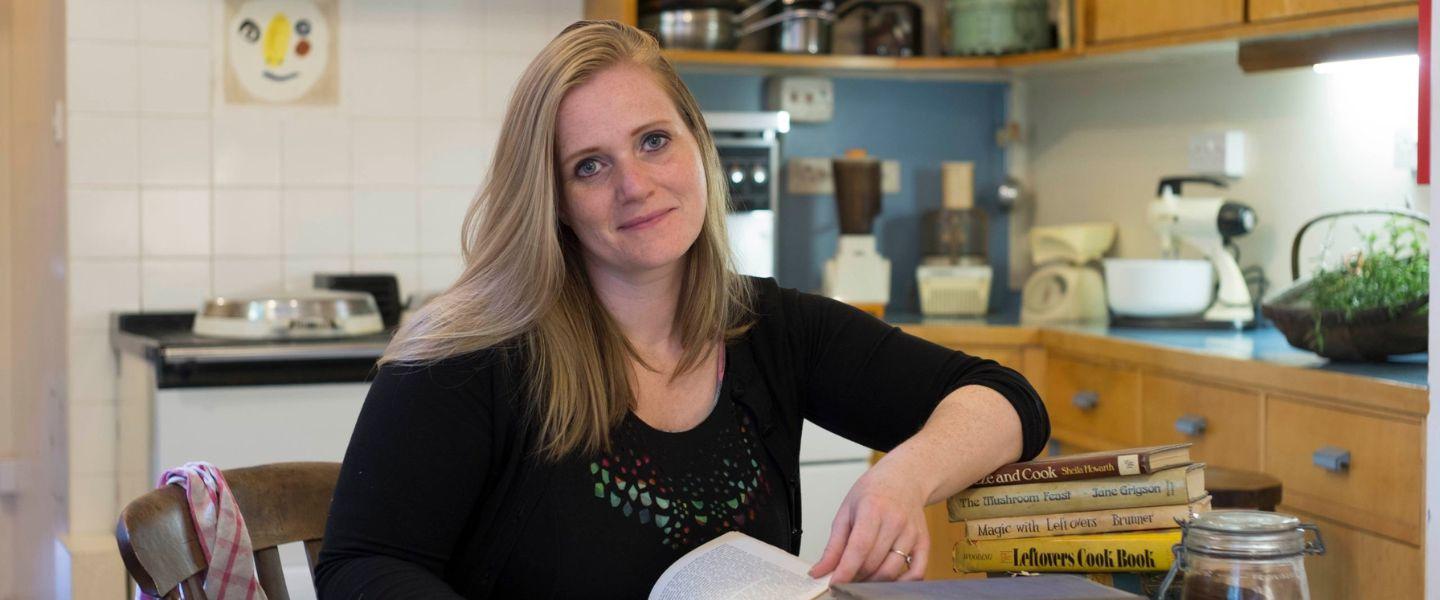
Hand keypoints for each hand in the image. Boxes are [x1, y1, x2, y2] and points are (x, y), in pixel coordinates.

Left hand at [807, 465, 929, 583]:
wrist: (904, 479)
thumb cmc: (874, 492)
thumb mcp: (846, 511)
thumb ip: (833, 545)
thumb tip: (819, 571)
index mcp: (873, 509)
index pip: (859, 547)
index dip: (845, 570)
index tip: (833, 583)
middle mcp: (895, 521)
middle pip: (873, 562)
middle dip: (854, 576)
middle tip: (844, 576)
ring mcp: (912, 533)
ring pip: (891, 571)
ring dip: (872, 581)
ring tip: (861, 575)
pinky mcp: (923, 542)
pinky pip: (916, 572)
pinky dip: (900, 583)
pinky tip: (885, 579)